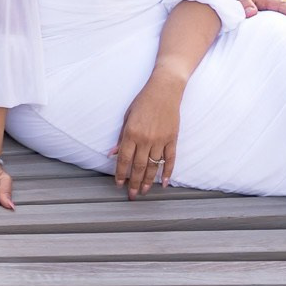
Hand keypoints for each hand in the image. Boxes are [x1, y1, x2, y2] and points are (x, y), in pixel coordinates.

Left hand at [112, 72, 184, 196]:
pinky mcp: (172, 139)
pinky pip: (170, 159)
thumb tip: (113, 154)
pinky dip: (168, 172)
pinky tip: (165, 183)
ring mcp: (160, 140)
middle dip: (133, 183)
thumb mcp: (127, 117)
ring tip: (144, 191)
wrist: (165, 90)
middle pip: (138, 166)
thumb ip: (121, 137)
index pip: (124, 159)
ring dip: (148, 180)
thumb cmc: (143, 102)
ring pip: (154, 166)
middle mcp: (145, 139)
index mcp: (131, 134)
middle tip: (132, 195)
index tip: (119, 184)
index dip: (121, 174)